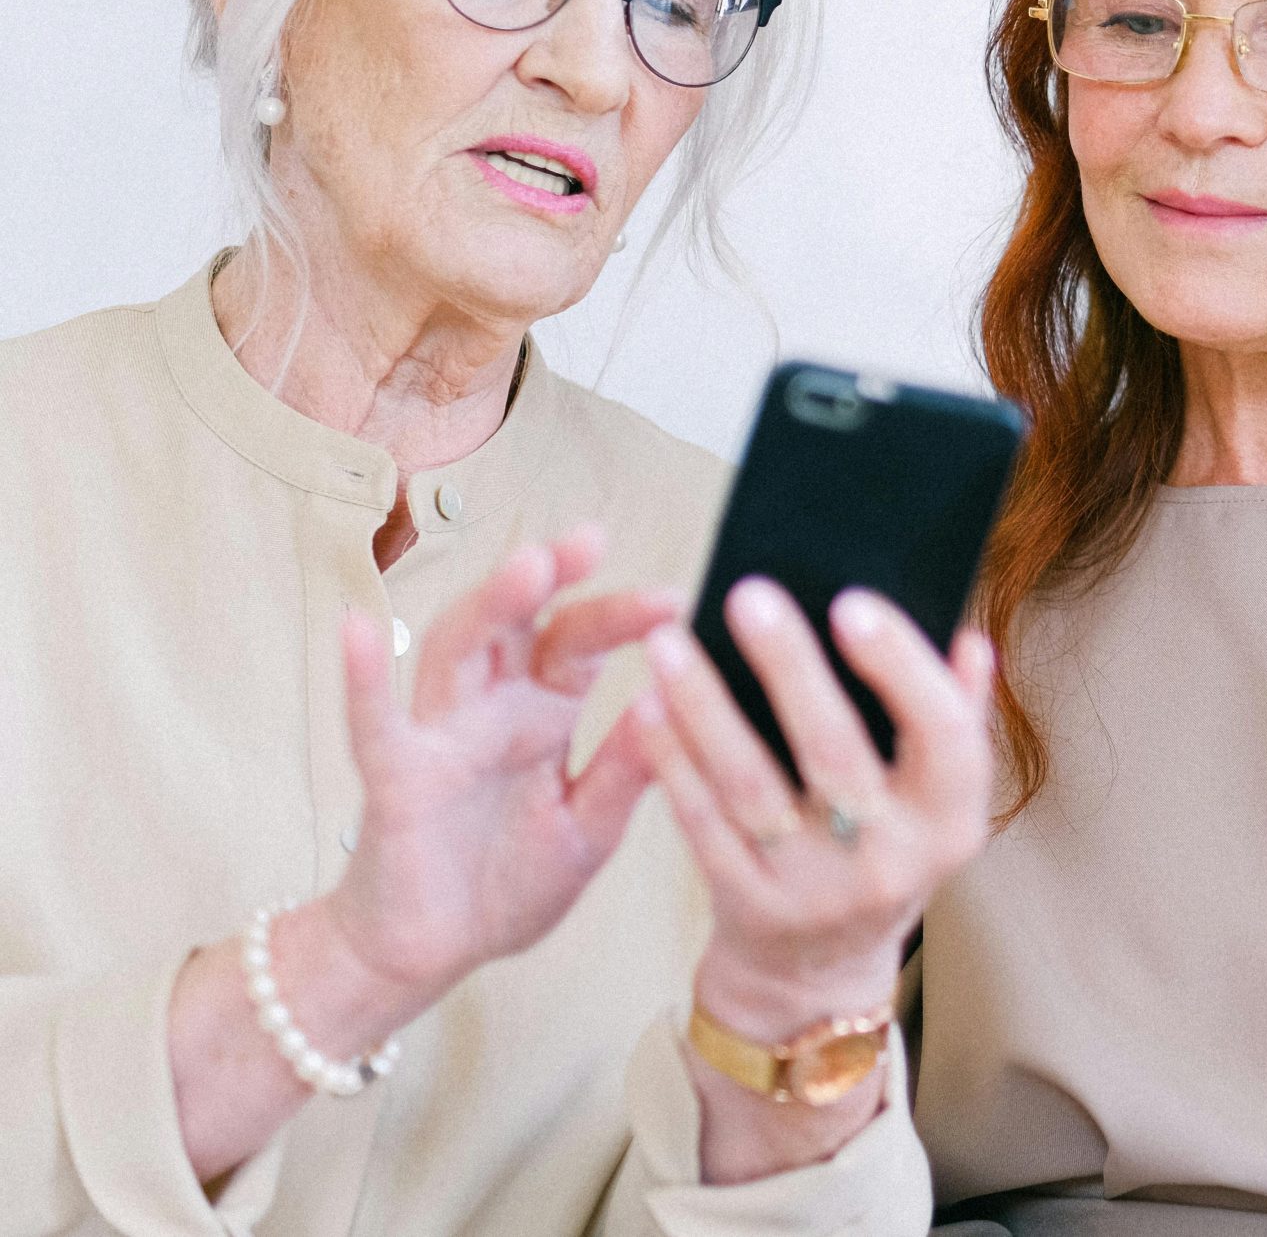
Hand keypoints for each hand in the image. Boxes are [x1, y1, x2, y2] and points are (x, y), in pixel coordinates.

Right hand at [323, 525, 680, 1004]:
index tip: (675, 599)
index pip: (579, 644)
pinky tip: (361, 627)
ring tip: (529, 565)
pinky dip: (365, 678)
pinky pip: (376, 724)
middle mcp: (491, 710)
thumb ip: (626, 770)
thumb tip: (678, 701)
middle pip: (520, 626)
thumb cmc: (506, 883)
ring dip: (489, 606)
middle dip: (552, 579)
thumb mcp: (589, 828)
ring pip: (458, 651)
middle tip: (592, 539)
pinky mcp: (395, 780)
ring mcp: (439, 738)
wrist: (431, 955)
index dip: (620, 616)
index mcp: (542, 714)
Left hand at [633, 578, 995, 1037]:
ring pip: (751, 787)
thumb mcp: (941, 798)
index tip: (852, 602)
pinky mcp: (745, 904)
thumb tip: (968, 641)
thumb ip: (957, 716)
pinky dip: (673, 762)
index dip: (901, 668)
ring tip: (670, 641)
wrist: (821, 967)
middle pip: (835, 754)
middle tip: (748, 594)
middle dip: (789, 670)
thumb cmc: (887, 846)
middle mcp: (887, 862)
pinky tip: (649, 705)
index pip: (942, 735)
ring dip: (707, 708)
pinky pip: (701, 823)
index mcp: (949, 822)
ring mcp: (811, 890)